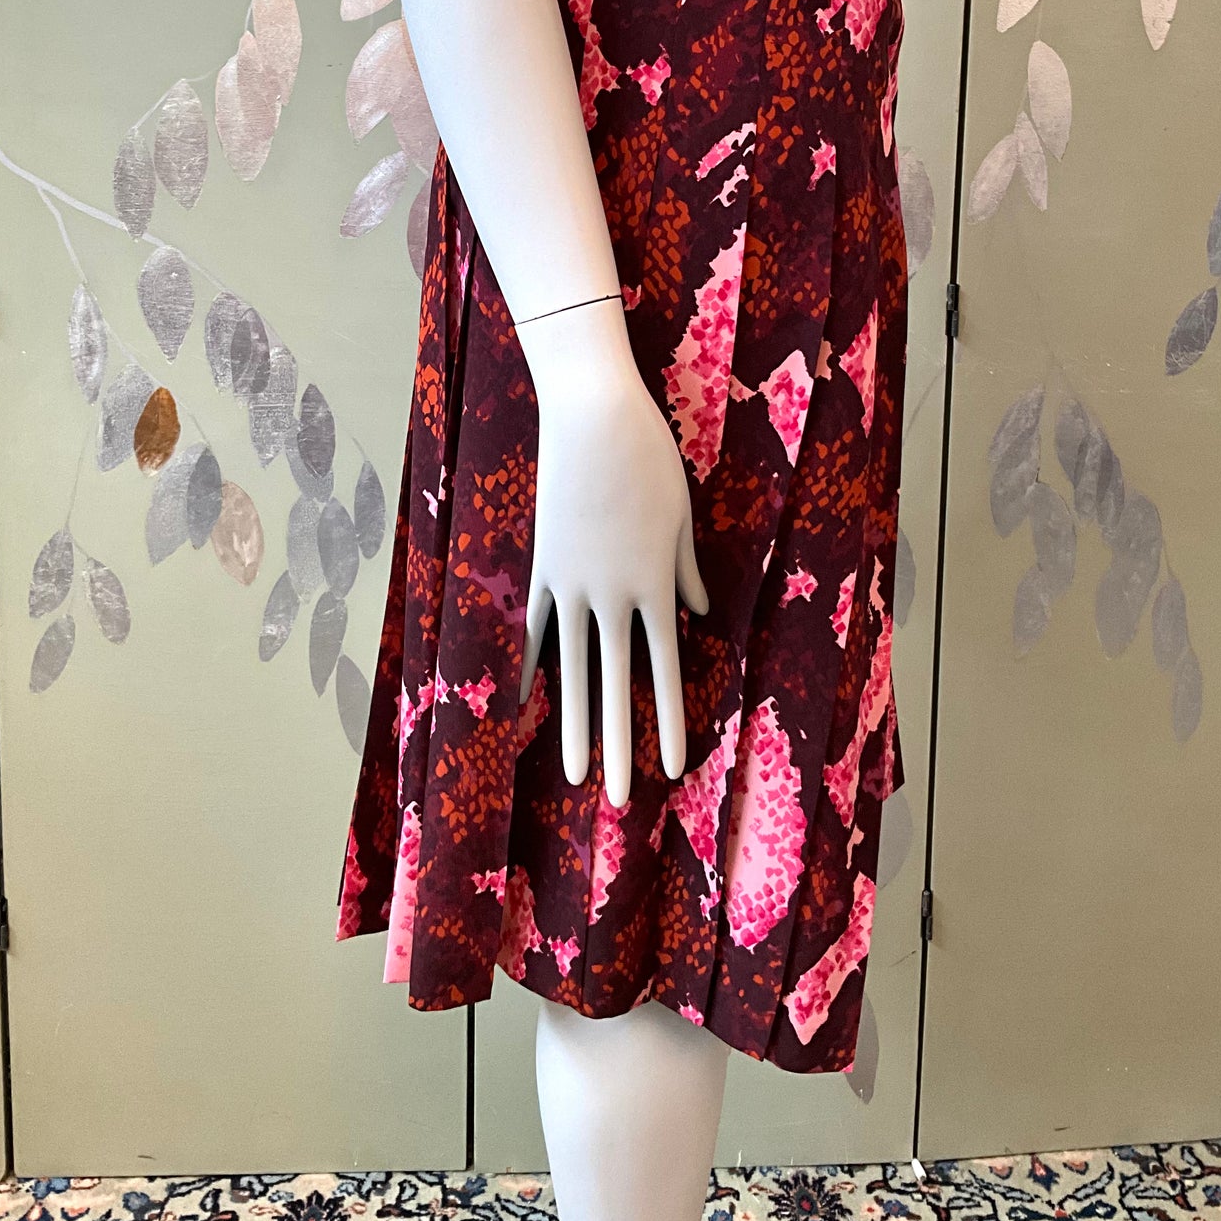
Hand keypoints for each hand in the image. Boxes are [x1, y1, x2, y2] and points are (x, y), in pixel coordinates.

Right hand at [517, 300, 708, 807]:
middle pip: (615, 687)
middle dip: (620, 748)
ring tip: (574, 773)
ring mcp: (569, 584)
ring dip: (574, 725)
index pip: (663, 672)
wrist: (593, 417)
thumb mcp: (680, 518)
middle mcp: (610, 597)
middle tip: (620, 802)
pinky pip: (534, 625)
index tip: (674, 769)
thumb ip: (685, 571)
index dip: (668, 723)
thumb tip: (698, 614)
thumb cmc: (650, 459)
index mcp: (652, 587)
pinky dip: (528, 664)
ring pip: (572, 669)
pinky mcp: (541, 564)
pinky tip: (522, 702)